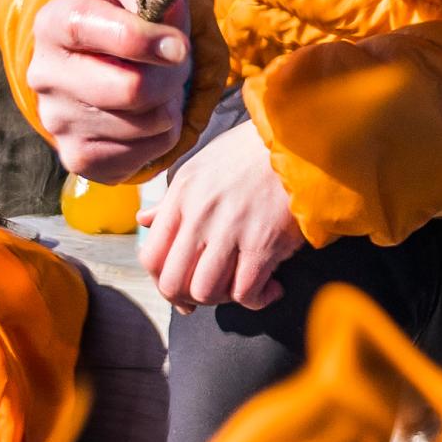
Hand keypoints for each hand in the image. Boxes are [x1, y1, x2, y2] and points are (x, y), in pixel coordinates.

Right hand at [30, 0, 190, 179]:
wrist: (103, 65)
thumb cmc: (127, 21)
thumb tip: (172, 15)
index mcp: (54, 23)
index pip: (88, 29)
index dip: (140, 39)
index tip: (179, 47)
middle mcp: (45, 75)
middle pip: (130, 89)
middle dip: (171, 77)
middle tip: (179, 64)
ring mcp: (57, 122)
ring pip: (146, 123)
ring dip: (171, 104)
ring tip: (161, 87)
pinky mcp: (78, 157)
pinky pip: (145, 153)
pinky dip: (163, 134)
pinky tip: (149, 115)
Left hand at [141, 118, 305, 313]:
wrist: (296, 142)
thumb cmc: (248, 154)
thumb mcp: (200, 167)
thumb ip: (172, 200)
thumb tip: (144, 221)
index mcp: (181, 196)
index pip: (151, 257)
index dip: (161, 283)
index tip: (181, 289)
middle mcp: (199, 215)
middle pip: (173, 283)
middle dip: (190, 300)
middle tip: (211, 295)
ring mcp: (230, 230)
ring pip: (206, 292)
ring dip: (224, 300)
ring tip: (242, 287)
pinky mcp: (263, 243)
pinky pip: (246, 292)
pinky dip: (257, 300)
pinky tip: (272, 288)